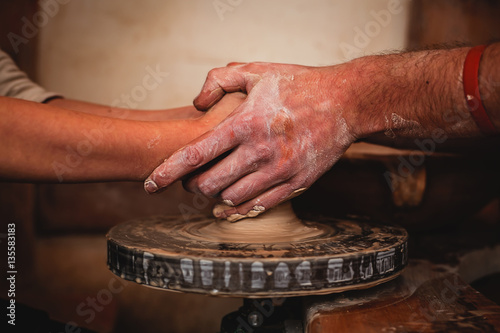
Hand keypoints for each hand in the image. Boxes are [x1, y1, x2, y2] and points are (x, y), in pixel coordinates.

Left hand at [144, 62, 358, 219]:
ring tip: (212, 187)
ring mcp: (279, 171)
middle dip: (191, 185)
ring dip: (214, 196)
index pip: (196, 154)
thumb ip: (218, 80)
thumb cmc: (299, 85)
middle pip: (209, 183)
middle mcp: (260, 151)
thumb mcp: (256, 69)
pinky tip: (227, 207)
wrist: (345, 102)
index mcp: (245, 123)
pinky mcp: (296, 184)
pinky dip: (237, 210)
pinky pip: (258, 206)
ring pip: (231, 198)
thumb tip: (195, 104)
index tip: (150, 183)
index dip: (168, 171)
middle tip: (190, 179)